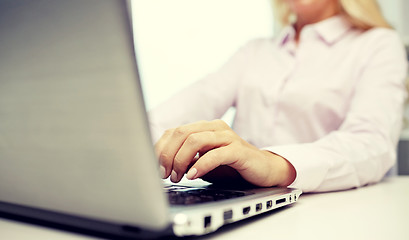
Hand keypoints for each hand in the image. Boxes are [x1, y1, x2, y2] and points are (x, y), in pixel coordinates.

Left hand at [155, 120, 295, 186]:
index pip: (174, 132)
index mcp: (203, 127)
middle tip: (165, 174)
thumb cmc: (232, 166)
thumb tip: (162, 167)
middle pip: (181, 133)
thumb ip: (187, 159)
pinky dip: (200, 165)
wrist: (264, 170)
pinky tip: (193, 176)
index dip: (160, 149)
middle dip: (167, 155)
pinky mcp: (238, 149)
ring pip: (195, 140)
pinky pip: (215, 154)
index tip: (155, 168)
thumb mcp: (203, 161)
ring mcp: (227, 136)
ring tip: (178, 176)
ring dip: (181, 160)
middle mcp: (214, 127)